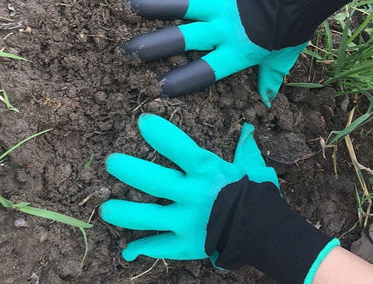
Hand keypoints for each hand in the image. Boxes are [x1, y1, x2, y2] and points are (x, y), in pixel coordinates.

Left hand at [100, 113, 338, 283]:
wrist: (266, 232)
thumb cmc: (258, 193)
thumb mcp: (251, 167)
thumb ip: (244, 148)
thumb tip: (248, 129)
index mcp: (209, 171)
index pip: (182, 149)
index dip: (162, 135)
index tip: (143, 122)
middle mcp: (194, 195)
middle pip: (155, 181)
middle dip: (131, 170)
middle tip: (112, 162)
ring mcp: (187, 222)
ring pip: (149, 216)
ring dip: (126, 212)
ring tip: (106, 207)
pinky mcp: (186, 245)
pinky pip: (160, 247)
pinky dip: (143, 248)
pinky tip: (128, 251)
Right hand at [122, 0, 307, 106]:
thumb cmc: (290, 32)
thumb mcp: (280, 60)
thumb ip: (269, 80)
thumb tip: (267, 101)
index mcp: (235, 54)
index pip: (203, 72)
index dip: (180, 81)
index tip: (159, 87)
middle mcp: (220, 30)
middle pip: (181, 40)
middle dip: (152, 47)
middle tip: (128, 51)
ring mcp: (217, 5)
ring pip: (179, 6)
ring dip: (153, 6)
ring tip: (129, 6)